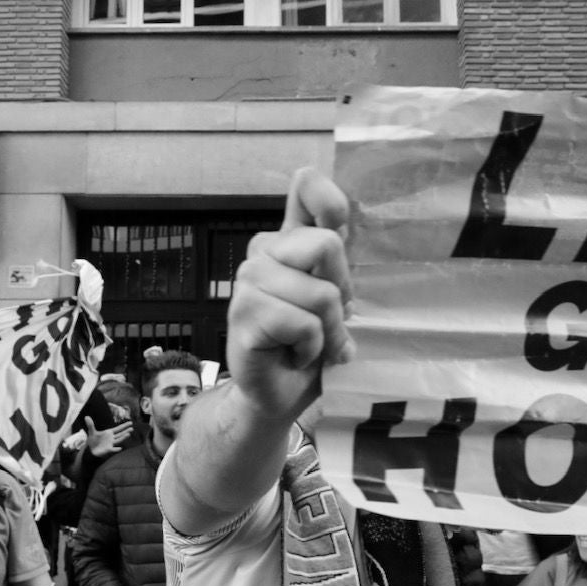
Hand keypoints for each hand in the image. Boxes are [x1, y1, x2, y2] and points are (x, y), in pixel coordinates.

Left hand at [84, 416, 132, 457]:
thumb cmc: (93, 440)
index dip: (124, 426)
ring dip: (123, 438)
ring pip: (118, 440)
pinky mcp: (108, 449)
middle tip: (132, 428)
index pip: (118, 429)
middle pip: (120, 434)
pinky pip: (113, 449)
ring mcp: (111, 444)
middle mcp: (112, 438)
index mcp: (109, 433)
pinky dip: (116, 449)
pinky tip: (120, 448)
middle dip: (126, 431)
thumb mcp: (91, 432)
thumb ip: (90, 425)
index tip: (131, 423)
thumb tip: (86, 416)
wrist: (91, 450)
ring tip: (128, 434)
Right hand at [229, 168, 353, 418]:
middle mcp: (264, 253)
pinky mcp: (245, 314)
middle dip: (341, 294)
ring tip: (309, 344)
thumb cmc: (308, 345)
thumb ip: (333, 259)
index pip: (308, 189)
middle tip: (326, 322)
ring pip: (321, 294)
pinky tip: (293, 354)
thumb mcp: (333, 298)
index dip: (330, 201)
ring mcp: (249, 281)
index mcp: (288, 242)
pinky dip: (311, 348)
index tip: (338, 225)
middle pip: (328, 246)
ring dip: (328, 331)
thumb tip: (332, 213)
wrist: (280, 394)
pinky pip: (304, 324)